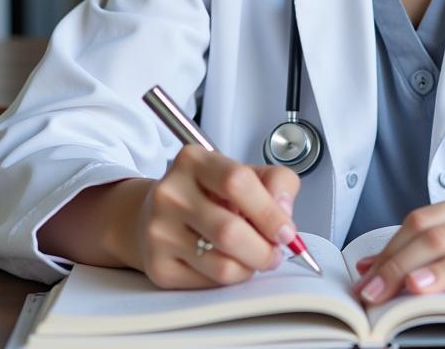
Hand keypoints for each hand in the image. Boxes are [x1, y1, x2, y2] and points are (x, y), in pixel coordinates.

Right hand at [132, 144, 300, 288]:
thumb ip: (276, 181)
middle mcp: (170, 194)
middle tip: (275, 252)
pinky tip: (229, 262)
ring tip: (255, 257)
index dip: (269, 211)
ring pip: (222, 265)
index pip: (237, 182)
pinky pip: (208, 283)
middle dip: (264, 249)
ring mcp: (159, 231)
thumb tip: (284, 212)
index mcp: (194, 161)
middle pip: (230, 230)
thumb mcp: (244, 172)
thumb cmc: (209, 192)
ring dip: (250, 267)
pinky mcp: (157, 266)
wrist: (157, 214)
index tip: (287, 231)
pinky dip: (230, 277)